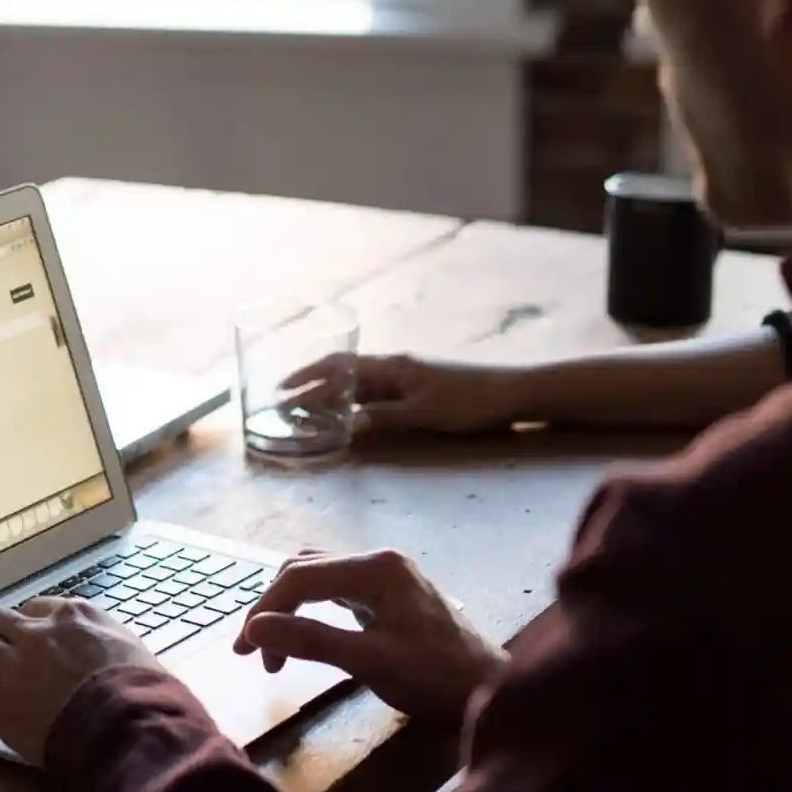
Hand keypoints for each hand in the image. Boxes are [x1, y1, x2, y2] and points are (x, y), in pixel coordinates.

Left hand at [0, 597, 164, 764]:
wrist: (125, 723)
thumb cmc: (142, 689)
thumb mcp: (132, 647)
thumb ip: (108, 640)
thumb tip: (104, 650)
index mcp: (72, 615)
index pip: (35, 607)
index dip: (28, 625)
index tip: (29, 643)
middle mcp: (37, 631)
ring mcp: (13, 663)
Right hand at [235, 550, 503, 720]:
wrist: (493, 694)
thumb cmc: (437, 679)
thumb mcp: (369, 662)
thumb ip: (311, 641)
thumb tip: (254, 629)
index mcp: (376, 568)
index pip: (300, 577)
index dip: (265, 611)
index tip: (244, 651)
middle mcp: (380, 561)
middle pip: (304, 569)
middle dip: (273, 608)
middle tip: (252, 653)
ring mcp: (387, 577)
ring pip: (318, 578)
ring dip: (290, 609)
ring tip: (273, 650)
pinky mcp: (391, 597)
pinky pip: (336, 592)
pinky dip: (311, 612)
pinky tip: (305, 637)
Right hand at [287, 354, 521, 436]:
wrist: (511, 393)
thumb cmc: (469, 401)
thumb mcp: (425, 414)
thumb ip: (385, 418)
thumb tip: (346, 425)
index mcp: (391, 367)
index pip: (339, 369)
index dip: (307, 380)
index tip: (281, 393)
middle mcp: (393, 367)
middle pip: (342, 371)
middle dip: (310, 383)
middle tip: (283, 400)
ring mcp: (404, 376)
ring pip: (356, 382)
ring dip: (329, 393)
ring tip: (305, 409)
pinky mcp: (415, 388)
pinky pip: (373, 391)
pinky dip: (351, 400)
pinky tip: (346, 414)